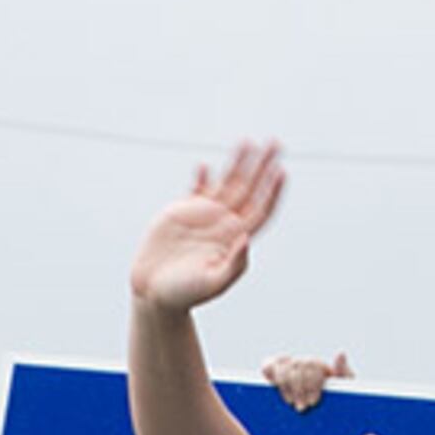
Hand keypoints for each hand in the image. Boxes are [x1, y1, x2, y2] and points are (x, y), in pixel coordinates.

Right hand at [131, 140, 284, 320]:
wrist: (153, 291)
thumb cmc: (184, 293)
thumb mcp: (212, 283)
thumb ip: (233, 264)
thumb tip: (247, 240)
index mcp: (235, 238)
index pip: (261, 209)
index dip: (273, 191)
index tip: (281, 171)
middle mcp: (224, 223)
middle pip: (250, 188)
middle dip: (263, 165)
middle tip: (276, 142)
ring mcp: (204, 215)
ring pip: (226, 182)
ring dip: (238, 161)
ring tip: (247, 141)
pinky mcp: (182, 212)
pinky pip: (196, 188)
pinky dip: (201, 177)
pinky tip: (204, 166)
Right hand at [264, 350, 348, 409]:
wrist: (325, 412)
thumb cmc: (334, 399)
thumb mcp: (343, 387)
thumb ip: (344, 371)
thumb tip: (340, 353)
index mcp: (318, 364)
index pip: (311, 363)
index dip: (311, 383)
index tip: (313, 402)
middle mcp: (302, 362)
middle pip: (297, 366)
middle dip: (300, 388)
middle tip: (303, 407)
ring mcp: (287, 365)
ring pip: (283, 368)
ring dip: (286, 386)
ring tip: (291, 403)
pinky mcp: (273, 371)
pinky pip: (268, 366)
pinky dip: (269, 374)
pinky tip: (274, 387)